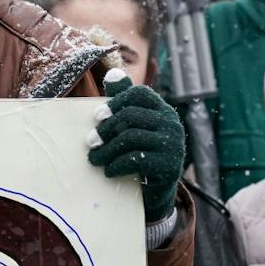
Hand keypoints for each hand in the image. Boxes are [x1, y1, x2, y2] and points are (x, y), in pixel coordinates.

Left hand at [86, 69, 184, 222]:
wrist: (156, 191)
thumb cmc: (141, 153)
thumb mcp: (133, 128)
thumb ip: (124, 101)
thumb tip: (113, 74)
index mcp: (163, 110)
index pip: (140, 93)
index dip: (116, 101)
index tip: (97, 116)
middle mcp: (172, 124)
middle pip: (131, 115)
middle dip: (106, 129)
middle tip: (90, 142)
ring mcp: (174, 145)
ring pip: (131, 138)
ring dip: (107, 150)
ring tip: (94, 159)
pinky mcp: (170, 166)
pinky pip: (136, 159)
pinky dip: (117, 165)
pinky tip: (108, 171)